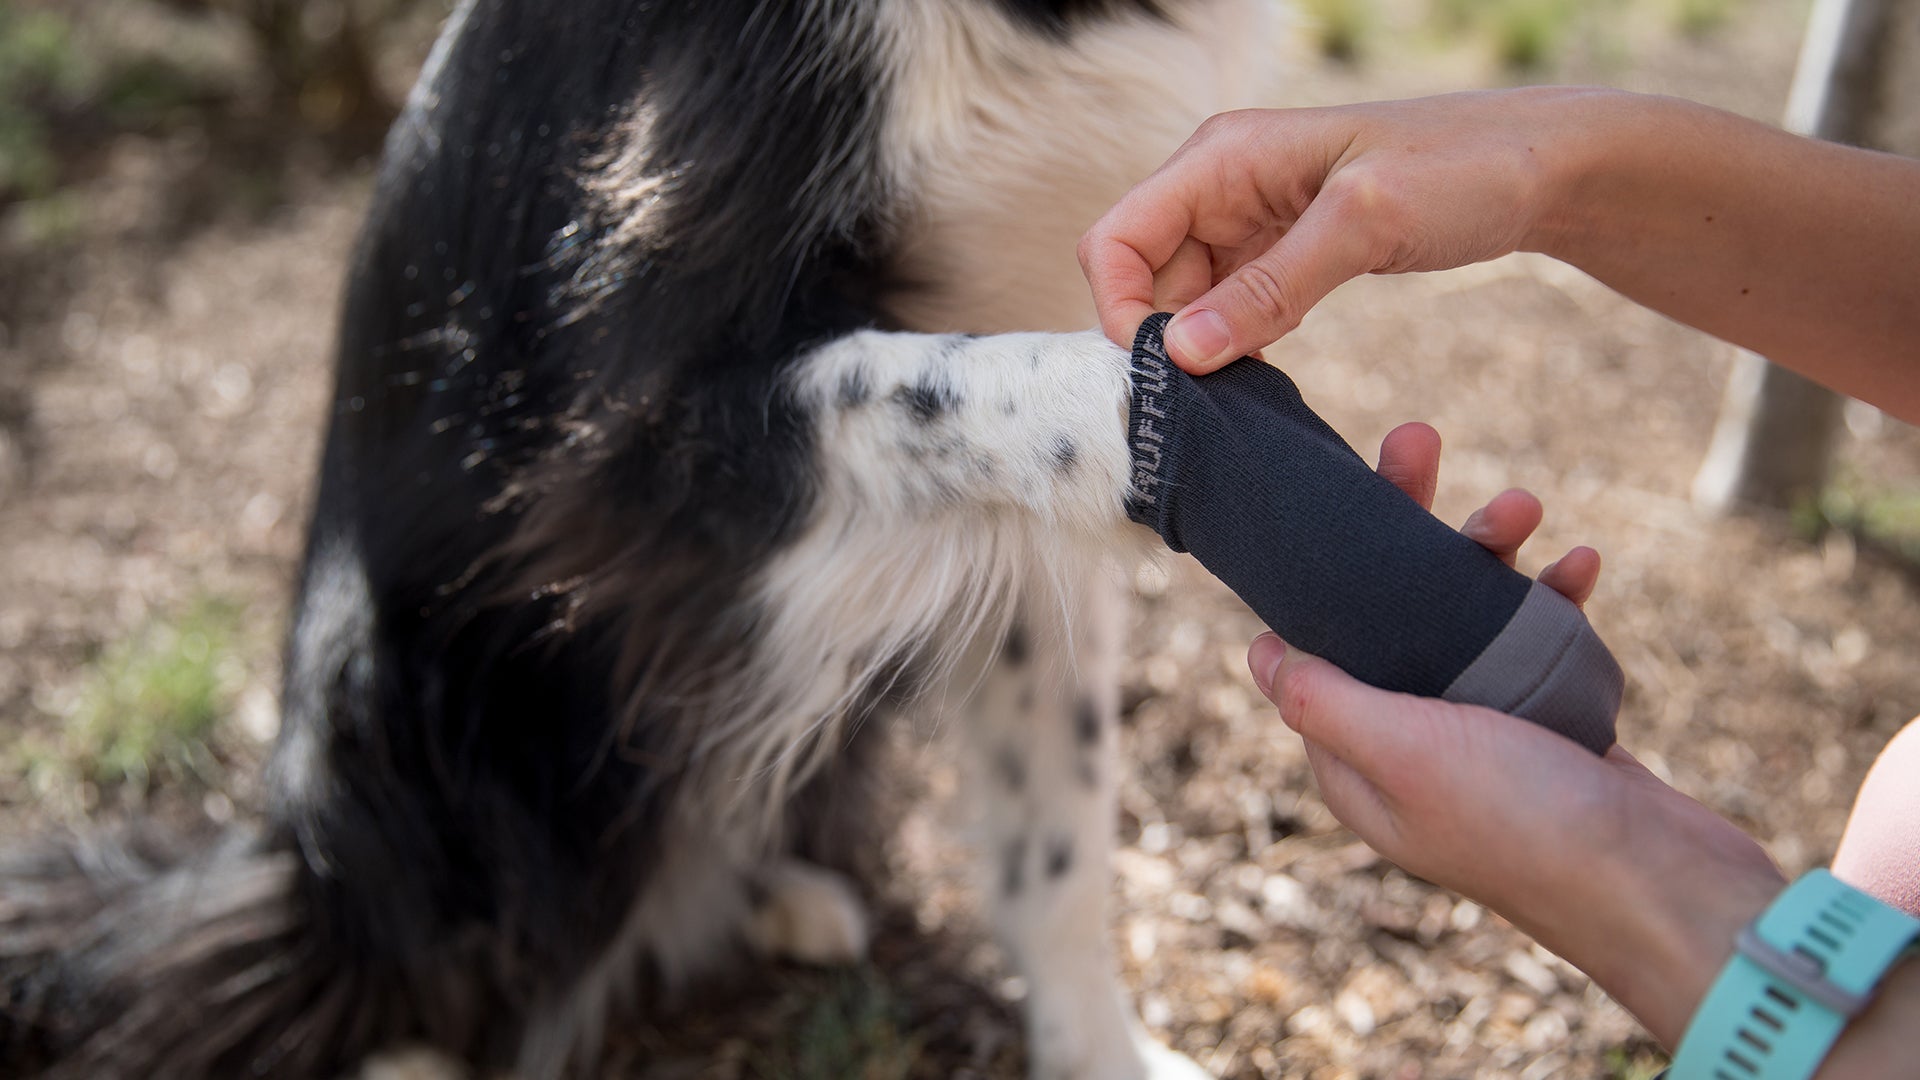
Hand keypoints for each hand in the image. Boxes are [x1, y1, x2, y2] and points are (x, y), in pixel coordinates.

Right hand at [1079, 88, 1609, 370]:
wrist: (1542, 167)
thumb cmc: (1462, 169)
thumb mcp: (1364, 224)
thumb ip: (1269, 288)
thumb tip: (1179, 352)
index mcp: (1221, 157)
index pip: (1115, 238)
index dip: (1119, 307)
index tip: (1163, 368)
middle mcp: (1220, 187)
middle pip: (1141, 276)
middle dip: (1161, 339)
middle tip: (1206, 399)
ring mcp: (1248, 223)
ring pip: (1182, 302)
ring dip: (1200, 351)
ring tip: (1241, 394)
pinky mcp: (1280, 256)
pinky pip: (1228, 310)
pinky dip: (1237, 347)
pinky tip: (1269, 377)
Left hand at [1247, 423, 1784, 1045]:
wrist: (1664, 888)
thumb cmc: (1524, 826)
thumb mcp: (1402, 752)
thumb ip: (1324, 699)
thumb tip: (1255, 651)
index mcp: (1355, 759)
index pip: (1316, 643)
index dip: (1324, 566)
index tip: (1342, 488)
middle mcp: (1409, 744)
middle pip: (1389, 613)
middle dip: (1410, 526)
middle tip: (1418, 441)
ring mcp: (1481, 733)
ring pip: (1465, 615)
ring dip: (1492, 551)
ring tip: (1524, 504)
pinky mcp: (1549, 723)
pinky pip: (1536, 640)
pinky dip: (1553, 597)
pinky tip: (1581, 562)